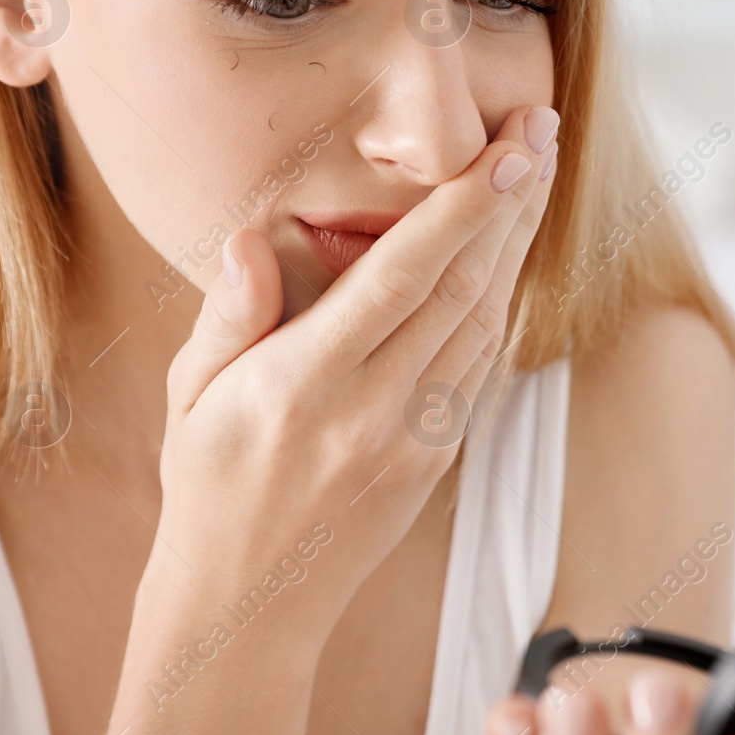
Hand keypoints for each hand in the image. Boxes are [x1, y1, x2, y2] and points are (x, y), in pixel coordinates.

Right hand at [147, 103, 559, 637]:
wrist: (250, 608)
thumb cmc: (208, 488)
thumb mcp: (191, 397)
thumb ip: (230, 314)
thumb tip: (253, 239)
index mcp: (308, 384)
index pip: (404, 277)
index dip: (466, 208)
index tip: (509, 149)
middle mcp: (376, 410)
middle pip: (465, 287)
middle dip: (511, 201)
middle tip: (542, 126)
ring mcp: (419, 438)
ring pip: (486, 320)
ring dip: (517, 241)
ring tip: (537, 171)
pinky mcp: (440, 456)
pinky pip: (480, 362)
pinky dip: (501, 296)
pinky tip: (509, 250)